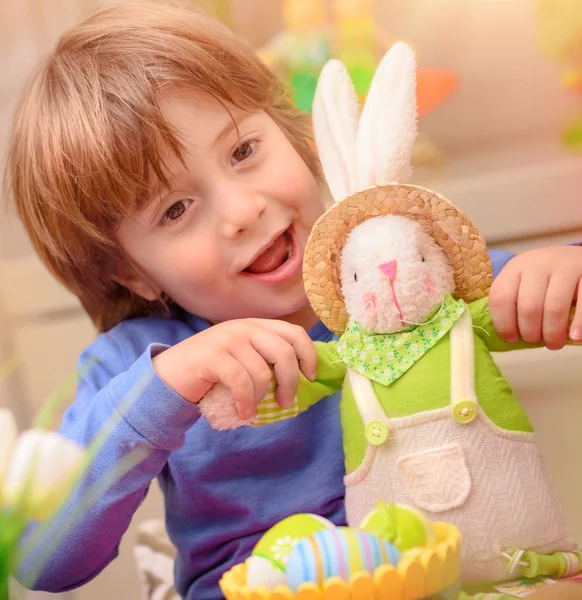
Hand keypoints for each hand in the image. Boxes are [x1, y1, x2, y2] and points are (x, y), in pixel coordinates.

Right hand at [152, 319, 316, 419]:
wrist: (169, 375)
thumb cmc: (210, 370)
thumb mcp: (242, 356)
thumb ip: (265, 357)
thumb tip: (301, 375)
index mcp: (255, 325)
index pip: (294, 333)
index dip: (308, 355)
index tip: (310, 377)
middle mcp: (243, 327)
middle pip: (284, 352)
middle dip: (290, 381)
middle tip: (285, 402)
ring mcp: (227, 339)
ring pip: (262, 372)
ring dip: (261, 397)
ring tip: (252, 409)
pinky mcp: (212, 356)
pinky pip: (241, 383)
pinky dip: (246, 402)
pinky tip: (242, 412)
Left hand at [489, 246, 581, 349]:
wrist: (577, 258)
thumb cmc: (545, 279)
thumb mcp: (523, 282)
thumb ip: (513, 302)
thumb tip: (508, 337)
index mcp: (515, 268)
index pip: (500, 297)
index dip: (503, 323)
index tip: (511, 338)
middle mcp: (538, 264)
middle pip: (528, 306)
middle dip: (530, 332)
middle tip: (535, 341)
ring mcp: (564, 267)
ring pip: (553, 308)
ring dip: (552, 333)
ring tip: (554, 343)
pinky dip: (578, 324)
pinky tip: (574, 337)